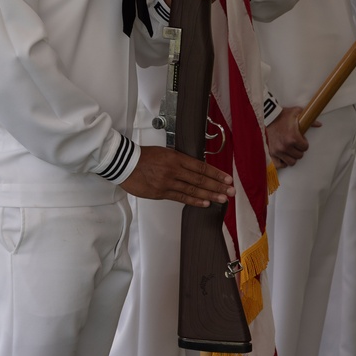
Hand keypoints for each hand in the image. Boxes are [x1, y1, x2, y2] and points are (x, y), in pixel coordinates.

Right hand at [120, 146, 234, 207]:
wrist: (124, 163)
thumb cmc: (142, 156)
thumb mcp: (164, 152)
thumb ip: (178, 160)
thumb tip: (194, 168)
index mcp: (175, 157)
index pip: (201, 166)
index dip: (215, 173)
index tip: (227, 178)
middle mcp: (174, 170)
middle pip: (200, 179)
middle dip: (218, 186)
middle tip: (230, 191)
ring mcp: (167, 182)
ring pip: (193, 189)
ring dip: (210, 195)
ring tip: (222, 199)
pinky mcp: (161, 192)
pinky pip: (181, 197)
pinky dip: (194, 201)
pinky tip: (205, 203)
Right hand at [265, 105, 319, 168]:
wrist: (268, 116)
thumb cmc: (283, 115)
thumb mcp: (297, 114)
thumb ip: (310, 121)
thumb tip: (319, 124)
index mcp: (293, 138)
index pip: (305, 148)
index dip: (304, 143)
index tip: (300, 138)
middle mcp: (286, 146)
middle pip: (299, 155)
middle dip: (299, 149)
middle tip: (294, 143)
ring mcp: (278, 150)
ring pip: (292, 162)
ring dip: (292, 156)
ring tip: (290, 149)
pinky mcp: (272, 152)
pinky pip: (280, 164)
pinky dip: (283, 162)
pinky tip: (284, 156)